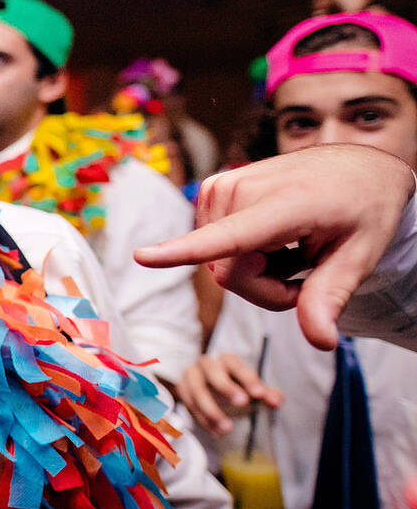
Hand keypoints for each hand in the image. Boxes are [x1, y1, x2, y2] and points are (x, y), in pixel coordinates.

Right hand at [134, 145, 413, 349]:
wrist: (357, 167)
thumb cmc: (364, 208)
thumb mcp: (362, 254)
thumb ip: (331, 296)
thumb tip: (320, 341)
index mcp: (287, 204)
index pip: (228, 236)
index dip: (183, 251)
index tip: (142, 257)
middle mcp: (244, 190)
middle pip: (229, 273)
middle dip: (264, 289)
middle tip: (304, 277)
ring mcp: (223, 186)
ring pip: (218, 264)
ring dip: (254, 273)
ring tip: (291, 251)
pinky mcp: (212, 189)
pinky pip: (212, 246)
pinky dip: (242, 254)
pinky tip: (271, 240)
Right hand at [176, 354, 282, 434]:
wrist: (210, 392)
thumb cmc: (236, 389)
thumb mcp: (253, 390)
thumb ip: (266, 395)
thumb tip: (277, 401)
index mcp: (226, 361)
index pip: (236, 365)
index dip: (248, 379)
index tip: (259, 395)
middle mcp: (206, 364)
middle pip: (212, 372)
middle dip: (227, 387)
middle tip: (242, 403)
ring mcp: (191, 376)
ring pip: (197, 391)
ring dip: (212, 410)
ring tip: (228, 428)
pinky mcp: (182, 390)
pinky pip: (190, 405)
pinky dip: (204, 420)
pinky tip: (217, 431)